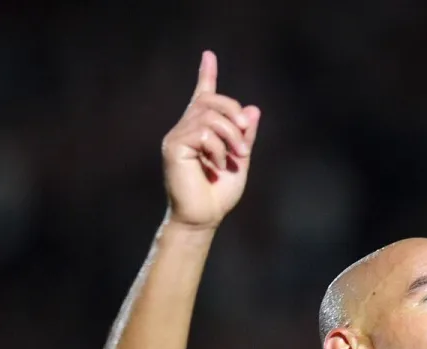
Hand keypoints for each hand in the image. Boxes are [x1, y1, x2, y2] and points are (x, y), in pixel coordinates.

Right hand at [162, 51, 259, 229]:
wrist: (204, 217)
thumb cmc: (218, 193)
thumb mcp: (239, 160)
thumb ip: (244, 136)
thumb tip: (253, 110)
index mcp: (201, 131)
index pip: (202, 96)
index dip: (206, 74)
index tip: (209, 54)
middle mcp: (185, 128)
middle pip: (210, 100)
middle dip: (232, 111)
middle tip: (245, 136)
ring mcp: (177, 136)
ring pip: (208, 115)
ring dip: (230, 134)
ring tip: (238, 155)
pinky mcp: (173, 146)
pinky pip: (202, 133)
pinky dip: (218, 148)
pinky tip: (217, 165)